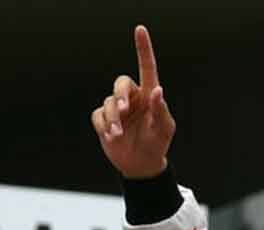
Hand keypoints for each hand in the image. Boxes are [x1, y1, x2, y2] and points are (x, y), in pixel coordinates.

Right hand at [91, 26, 175, 179]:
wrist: (141, 165)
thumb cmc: (157, 144)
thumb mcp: (164, 129)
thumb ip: (161, 110)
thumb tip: (157, 91)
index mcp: (149, 96)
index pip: (147, 68)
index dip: (143, 49)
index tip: (140, 30)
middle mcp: (132, 99)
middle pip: (121, 83)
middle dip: (120, 95)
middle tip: (124, 110)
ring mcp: (117, 109)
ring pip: (108, 102)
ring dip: (113, 118)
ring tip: (118, 134)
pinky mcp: (104, 120)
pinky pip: (98, 116)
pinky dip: (104, 126)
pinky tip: (112, 137)